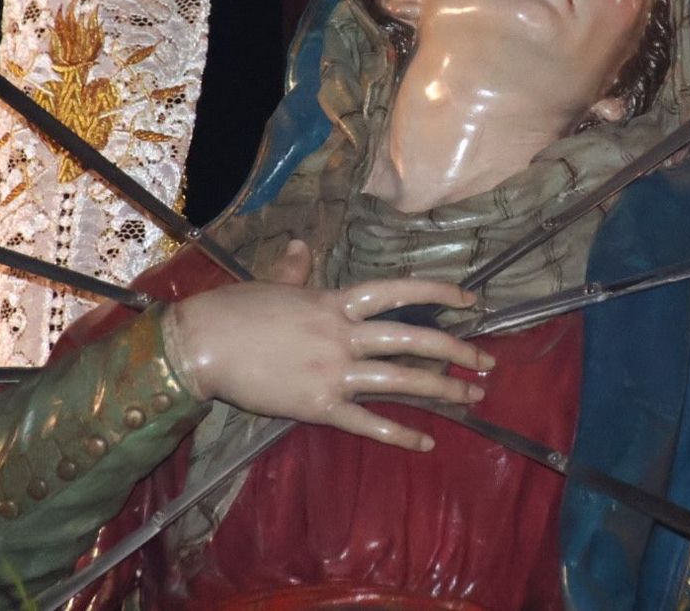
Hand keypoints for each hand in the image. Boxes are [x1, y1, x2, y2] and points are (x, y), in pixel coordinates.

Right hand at [163, 240, 493, 450]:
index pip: (399, 291)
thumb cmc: (235, 309)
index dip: (438, 292)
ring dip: (442, 390)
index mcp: (336, 300)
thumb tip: (304, 247)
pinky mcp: (319, 406)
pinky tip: (426, 442)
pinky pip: (369, 422)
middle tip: (487, 362)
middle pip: (413, 339)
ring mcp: (335, 371)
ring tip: (473, 399)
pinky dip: (400, 433)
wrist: (202, 344)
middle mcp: (344, 334)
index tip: (471, 299)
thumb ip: (297, 269)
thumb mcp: (273, 282)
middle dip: (456, 350)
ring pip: (401, 380)